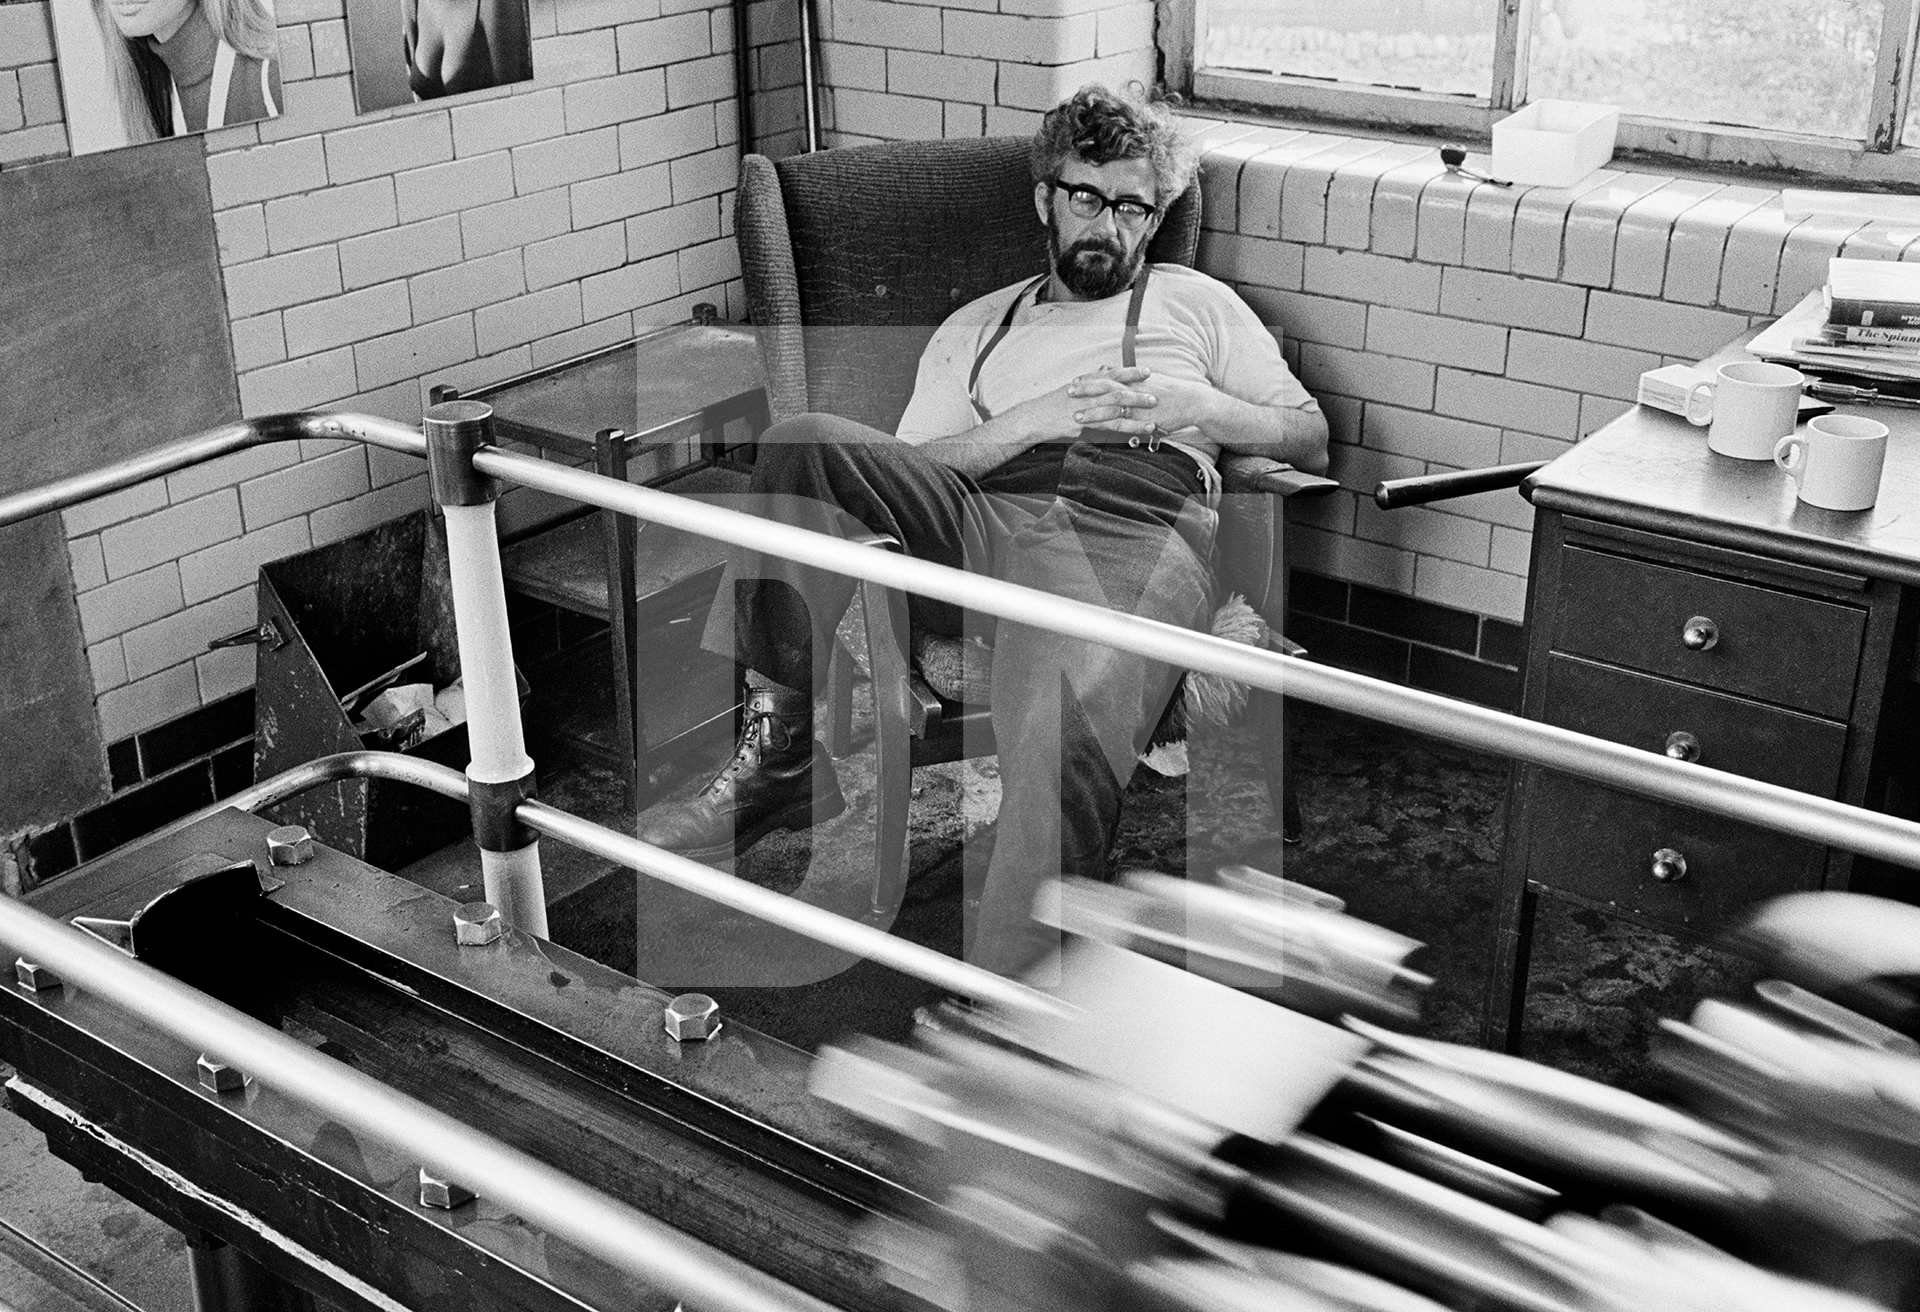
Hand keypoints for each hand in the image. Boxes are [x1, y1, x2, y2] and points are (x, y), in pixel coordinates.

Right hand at [1010, 365, 1159, 441]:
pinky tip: (1137, 435)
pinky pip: (1106, 429)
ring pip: (1114, 411)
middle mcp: (1086, 394)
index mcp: (1085, 383)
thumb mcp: (1072, 387)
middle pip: (1116, 391)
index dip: (1130, 372)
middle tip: (1155, 396)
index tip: (1148, 371)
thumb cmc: (1052, 404)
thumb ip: (1092, 379)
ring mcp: (1083, 409)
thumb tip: (1106, 368)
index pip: (1111, 374)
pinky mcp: (1081, 426)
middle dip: (1137, 394)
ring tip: (1153, 418)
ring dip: (1135, 415)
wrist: (1032, 419)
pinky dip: (1124, 431)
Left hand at [1078, 370, 1218, 440]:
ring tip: (1074, 415)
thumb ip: (1131, 377)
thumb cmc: (1173, 392)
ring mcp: (1139, 403)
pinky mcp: (1144, 418)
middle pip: (1105, 387)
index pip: (1108, 377)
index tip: (1075, 380)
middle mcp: (1135, 388)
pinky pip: (1124, 422)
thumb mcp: (1151, 380)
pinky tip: (1098, 432)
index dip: (1090, 379)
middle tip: (1067, 391)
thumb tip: (1114, 370)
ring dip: (1092, 410)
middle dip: (1085, 389)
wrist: (1193, 401)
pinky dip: (1109, 426)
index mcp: (1135, 379)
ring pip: (1110, 406)